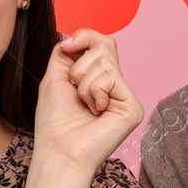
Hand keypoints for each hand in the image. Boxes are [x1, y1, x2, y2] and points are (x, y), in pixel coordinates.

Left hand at [31, 28, 144, 176]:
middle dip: (79, 63)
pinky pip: (111, 77)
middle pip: (106, 45)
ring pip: (105, 61)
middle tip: (73, 88)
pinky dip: (94, 91)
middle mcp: (116, 86)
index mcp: (99, 79)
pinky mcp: (133, 107)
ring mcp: (126, 96)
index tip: (66, 48)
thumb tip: (75, 35)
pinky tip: (95, 111)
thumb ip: (66, 52)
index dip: (84, 37)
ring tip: (84, 105)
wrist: (58, 151)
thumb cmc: (54, 123)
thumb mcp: (55, 77)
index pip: (101, 42)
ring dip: (83, 82)